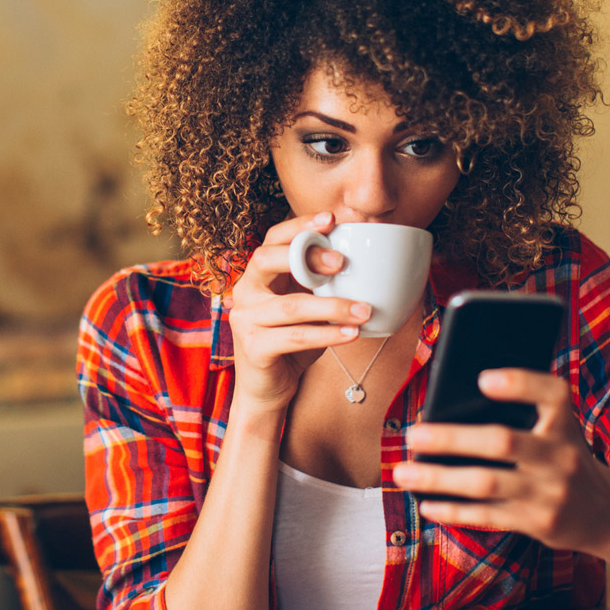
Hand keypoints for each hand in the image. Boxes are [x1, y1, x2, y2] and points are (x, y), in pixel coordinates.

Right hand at [226, 212, 374, 413]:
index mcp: (258, 276)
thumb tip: (364, 261)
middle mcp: (245, 292)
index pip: (272, 239)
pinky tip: (352, 333)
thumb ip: (320, 285)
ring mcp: (245, 320)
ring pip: (291, 305)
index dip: (299, 226)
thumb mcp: (306, 307)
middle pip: (267, 259)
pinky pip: (295, 337)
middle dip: (307, 255)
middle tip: (343, 262)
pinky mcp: (254, 348)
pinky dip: (327, 334)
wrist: (267, 390)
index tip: (331, 219)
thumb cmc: (291, 343)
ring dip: (333, 306)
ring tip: (364, 310)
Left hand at [391, 369, 609, 552]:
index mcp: (565, 423)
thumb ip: (523, 414)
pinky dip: (453, 510)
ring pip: (486, 483)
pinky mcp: (538, 523)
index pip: (552, 394)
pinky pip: (487, 516)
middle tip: (412, 434)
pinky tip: (427, 504)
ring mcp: (549, 493)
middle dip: (452, 438)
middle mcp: (561, 456)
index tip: (483, 379)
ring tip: (403, 472)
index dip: (519, 384)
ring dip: (439, 478)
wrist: (607, 513)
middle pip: (502, 442)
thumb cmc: (563, 458)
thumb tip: (448, 408)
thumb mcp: (558, 430)